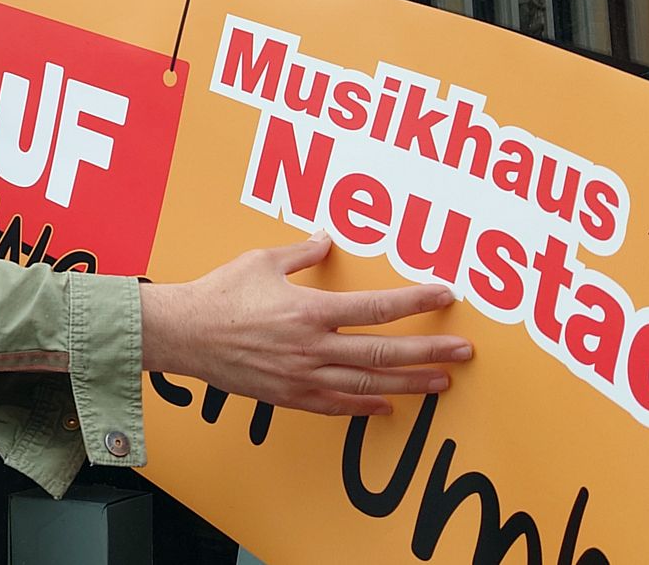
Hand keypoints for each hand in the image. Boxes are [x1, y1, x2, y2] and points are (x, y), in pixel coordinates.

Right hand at [139, 233, 469, 415]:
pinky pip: (336, 406)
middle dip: (429, 352)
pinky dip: (366, 408)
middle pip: (384, 352)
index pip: (377, 307)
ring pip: (369, 385)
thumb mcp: (262, 261)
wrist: (183, 334)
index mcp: (310, 310)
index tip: (444, 296)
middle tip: (464, 352)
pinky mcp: (289, 396)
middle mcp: (313, 347)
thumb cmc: (220, 294)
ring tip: (441, 383)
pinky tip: (388, 407)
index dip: (416, 301)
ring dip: (410, 384)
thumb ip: (301, 253)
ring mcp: (303, 376)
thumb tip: (325, 240)